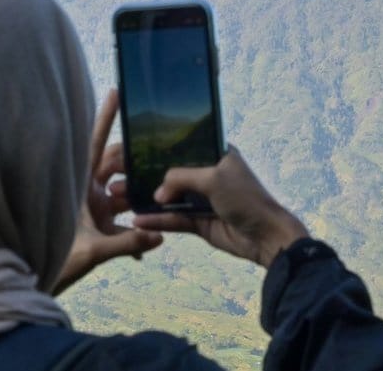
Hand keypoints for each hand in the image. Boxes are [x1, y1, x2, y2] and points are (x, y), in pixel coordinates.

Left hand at [54, 90, 162, 294]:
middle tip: (153, 159)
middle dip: (133, 161)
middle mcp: (84, 191)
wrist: (31, 282)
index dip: (105, 117)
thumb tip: (158, 236)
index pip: (95, 143)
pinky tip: (145, 245)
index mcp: (77, 184)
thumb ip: (125, 243)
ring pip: (122, 191)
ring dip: (138, 197)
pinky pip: (122, 223)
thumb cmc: (50, 261)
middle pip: (115, 164)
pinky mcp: (96, 227)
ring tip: (156, 200)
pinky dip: (133, 232)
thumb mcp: (90, 251)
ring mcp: (91, 208)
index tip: (117, 91)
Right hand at [132, 147, 308, 267]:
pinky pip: (173, 219)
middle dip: (144, 176)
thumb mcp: (212, 179)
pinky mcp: (198, 221)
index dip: (156, 148)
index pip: (181, 146)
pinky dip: (157, 220)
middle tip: (117, 176)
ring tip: (118, 198)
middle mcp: (207, 174)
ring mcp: (202, 198)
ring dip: (146, 199)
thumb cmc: (245, 198)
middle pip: (170, 173)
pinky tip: (137, 221)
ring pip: (168, 198)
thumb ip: (181, 178)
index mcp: (216, 153)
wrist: (265, 236)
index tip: (129, 149)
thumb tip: (157, 192)